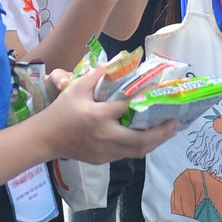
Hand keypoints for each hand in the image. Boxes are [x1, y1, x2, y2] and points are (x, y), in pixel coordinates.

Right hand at [38, 66, 180, 162]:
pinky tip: (149, 138)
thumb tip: (119, 61)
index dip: (146, 98)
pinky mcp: (104, 160)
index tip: (161, 91)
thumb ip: (98, 74)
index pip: (128, 105)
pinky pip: (127, 154)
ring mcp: (105, 151)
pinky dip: (141, 146)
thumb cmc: (61, 111)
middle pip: (140, 138)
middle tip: (175, 122)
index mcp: (98, 116)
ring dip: (155, 142)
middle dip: (161, 132)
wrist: (45, 139)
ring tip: (169, 131)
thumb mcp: (76, 88)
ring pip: (137, 151)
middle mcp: (104, 136)